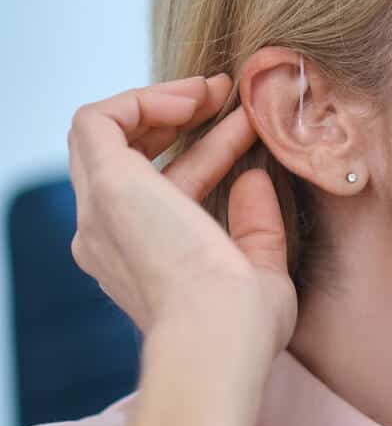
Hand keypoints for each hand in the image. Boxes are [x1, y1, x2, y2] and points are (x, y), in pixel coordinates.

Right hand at [67, 74, 295, 366]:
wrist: (217, 337)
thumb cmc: (243, 324)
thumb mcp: (260, 271)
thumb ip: (255, 226)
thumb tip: (255, 179)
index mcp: (141, 262)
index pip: (165, 190)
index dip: (207, 152)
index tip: (248, 126)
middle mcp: (108, 237)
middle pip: (128, 156)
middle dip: (177, 118)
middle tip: (227, 94)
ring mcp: (100, 212)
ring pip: (104, 134)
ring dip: (161, 101)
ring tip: (215, 88)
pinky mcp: (106, 187)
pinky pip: (98, 120)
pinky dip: (144, 99)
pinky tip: (193, 99)